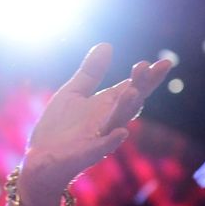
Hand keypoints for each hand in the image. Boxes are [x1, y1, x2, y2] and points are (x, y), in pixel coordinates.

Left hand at [20, 44, 170, 195]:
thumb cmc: (59, 128)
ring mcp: (98, 138)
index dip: (147, 77)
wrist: (41, 160)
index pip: (132, 88)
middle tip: (145, 67)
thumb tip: (107, 45)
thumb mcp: (74, 93)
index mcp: (107, 106)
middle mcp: (108, 121)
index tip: (163, 62)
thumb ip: (91, 73)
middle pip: (130, 102)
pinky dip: (111, 141)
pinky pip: (102, 148)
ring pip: (118, 122)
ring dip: (126, 107)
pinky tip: (121, 132)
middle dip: (140, 86)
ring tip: (133, 90)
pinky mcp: (85, 155)